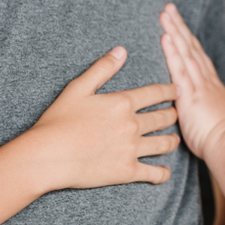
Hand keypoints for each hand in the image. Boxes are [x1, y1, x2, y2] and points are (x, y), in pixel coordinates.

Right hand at [26, 47, 179, 191]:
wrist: (47, 156)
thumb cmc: (58, 121)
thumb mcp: (77, 88)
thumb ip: (102, 68)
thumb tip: (121, 50)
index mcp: (123, 103)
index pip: (155, 93)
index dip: (169, 91)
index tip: (177, 90)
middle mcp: (132, 125)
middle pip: (163, 118)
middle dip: (173, 114)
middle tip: (177, 114)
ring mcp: (132, 149)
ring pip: (163, 144)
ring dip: (172, 141)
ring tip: (174, 140)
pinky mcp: (127, 171)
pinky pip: (153, 173)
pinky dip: (163, 173)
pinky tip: (164, 172)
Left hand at [160, 4, 224, 157]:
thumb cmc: (224, 140)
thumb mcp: (216, 121)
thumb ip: (206, 111)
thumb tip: (201, 113)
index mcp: (211, 86)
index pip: (197, 57)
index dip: (187, 40)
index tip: (179, 25)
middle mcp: (206, 81)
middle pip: (191, 47)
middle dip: (179, 27)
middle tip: (168, 8)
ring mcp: (199, 86)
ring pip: (185, 52)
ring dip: (174, 31)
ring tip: (164, 13)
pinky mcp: (192, 95)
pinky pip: (180, 69)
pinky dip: (172, 51)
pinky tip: (165, 36)